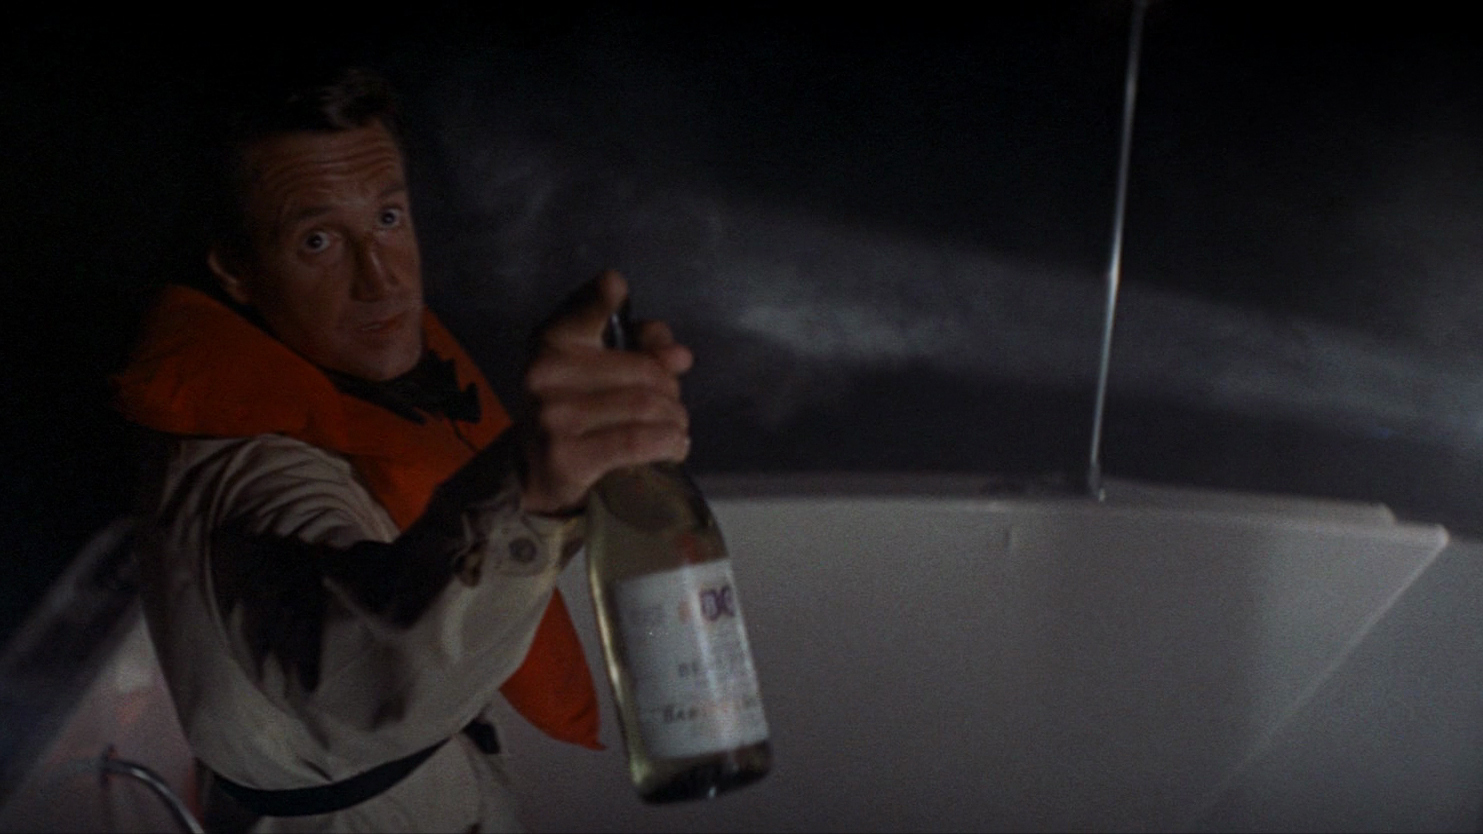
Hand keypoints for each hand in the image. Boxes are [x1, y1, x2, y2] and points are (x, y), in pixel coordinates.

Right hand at [519, 271, 693, 514]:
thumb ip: (641, 347)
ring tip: (677, 426)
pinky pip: (637, 440)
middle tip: (674, 404)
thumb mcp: (601, 369)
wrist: (536, 472)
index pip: (586, 310)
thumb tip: (679, 355)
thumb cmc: (578, 409)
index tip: (621, 294)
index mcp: (552, 343)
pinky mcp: (567, 456)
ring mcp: (554, 416)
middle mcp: (546, 374)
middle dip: (670, 388)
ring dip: (675, 418)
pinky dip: (668, 442)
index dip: (605, 299)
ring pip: (644, 405)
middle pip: (642, 370)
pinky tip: (675, 445)